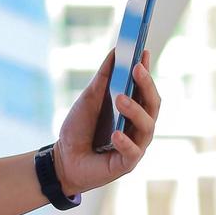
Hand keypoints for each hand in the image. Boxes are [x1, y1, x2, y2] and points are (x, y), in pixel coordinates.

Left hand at [52, 48, 160, 194]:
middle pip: (153, 104)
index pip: (145, 87)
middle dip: (146, 85)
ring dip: (135, 110)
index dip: (146, 70)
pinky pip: (133, 151)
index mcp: (133, 108)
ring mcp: (136, 144)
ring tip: (120, 99)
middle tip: (136, 69)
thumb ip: (103, 79)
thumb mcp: (89, 100)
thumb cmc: (78, 129)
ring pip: (147, 125)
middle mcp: (139, 125)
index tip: (144, 51)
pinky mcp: (127, 163)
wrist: (63, 160)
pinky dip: (125, 141)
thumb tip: (115, 52)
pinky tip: (115, 134)